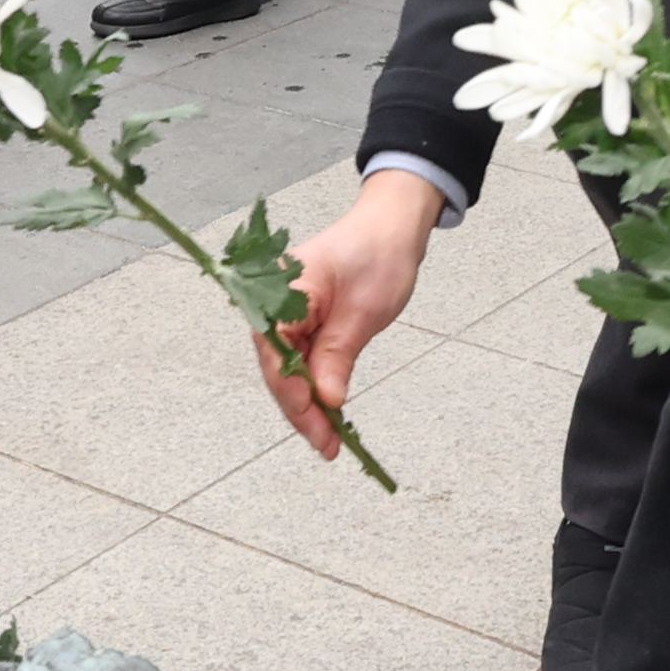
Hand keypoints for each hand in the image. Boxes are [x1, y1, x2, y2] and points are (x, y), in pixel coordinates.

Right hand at [258, 170, 439, 458]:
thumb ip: (337, 356)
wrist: (392, 226)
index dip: (294, 397)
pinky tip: (329, 410)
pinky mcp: (303, 318)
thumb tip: (325, 399)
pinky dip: (315, 384)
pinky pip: (302, 357)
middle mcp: (276, 300)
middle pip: (278, 366)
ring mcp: (288, 310)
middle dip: (301, 409)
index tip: (319, 427)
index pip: (276, 355)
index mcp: (284, 289)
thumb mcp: (363, 311)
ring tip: (330, 438)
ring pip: (288, 368)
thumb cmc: (380, 253)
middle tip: (327, 445)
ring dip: (307, 403)